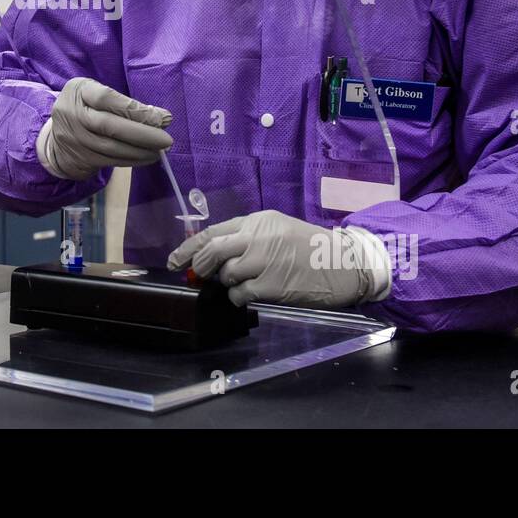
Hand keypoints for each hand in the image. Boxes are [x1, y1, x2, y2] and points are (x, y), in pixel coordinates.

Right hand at [36, 77, 172, 180]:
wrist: (56, 137)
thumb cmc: (86, 108)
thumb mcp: (97, 94)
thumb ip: (126, 103)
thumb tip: (162, 118)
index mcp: (79, 90)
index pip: (106, 98)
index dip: (134, 109)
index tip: (160, 118)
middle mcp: (72, 113)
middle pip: (108, 125)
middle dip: (141, 134)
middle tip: (166, 140)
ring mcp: (74, 138)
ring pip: (110, 147)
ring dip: (139, 151)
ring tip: (160, 151)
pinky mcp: (79, 157)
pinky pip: (108, 161)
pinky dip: (130, 160)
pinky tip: (146, 158)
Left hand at [167, 210, 377, 308]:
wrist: (343, 264)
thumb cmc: (309, 248)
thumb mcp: (277, 230)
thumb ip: (246, 237)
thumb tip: (212, 254)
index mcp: (257, 221)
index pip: (212, 232)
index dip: (188, 248)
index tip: (174, 261)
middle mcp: (257, 237)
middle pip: (212, 251)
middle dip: (199, 267)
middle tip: (199, 276)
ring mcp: (264, 261)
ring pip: (226, 275)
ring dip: (228, 282)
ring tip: (248, 281)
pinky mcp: (271, 285)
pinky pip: (240, 294)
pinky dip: (240, 297)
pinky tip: (254, 293)